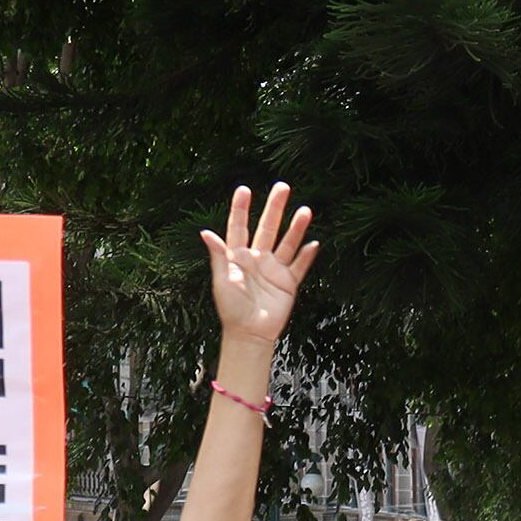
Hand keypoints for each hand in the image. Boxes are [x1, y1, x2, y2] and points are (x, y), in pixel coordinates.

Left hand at [201, 183, 317, 346]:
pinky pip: (300, 266)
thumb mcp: (222, 281)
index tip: (244, 189)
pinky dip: (307, 255)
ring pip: (287, 243)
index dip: (241, 208)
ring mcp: (274, 269)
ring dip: (296, 228)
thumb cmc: (231, 308)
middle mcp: (257, 258)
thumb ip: (219, 256)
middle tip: (283, 187)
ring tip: (305, 211)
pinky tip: (314, 243)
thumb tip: (206, 233)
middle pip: (267, 228)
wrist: (250, 333)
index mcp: (237, 256)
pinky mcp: (288, 283)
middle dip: (275, 208)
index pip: (239, 227)